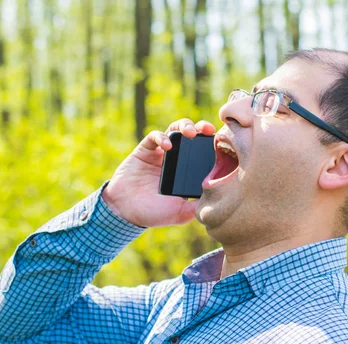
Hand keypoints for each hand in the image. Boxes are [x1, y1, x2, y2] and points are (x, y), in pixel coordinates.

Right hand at [102, 119, 216, 227]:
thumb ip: (197, 206)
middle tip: (208, 130)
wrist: (125, 212)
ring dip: (184, 126)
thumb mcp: (181, 213)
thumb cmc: (153, 213)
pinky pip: (154, 136)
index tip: (222, 141)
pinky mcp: (145, 150)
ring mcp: (161, 152)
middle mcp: (176, 158)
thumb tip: (219, 201)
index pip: (204, 151)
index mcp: (187, 171)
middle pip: (192, 135)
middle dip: (201, 128)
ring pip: (175, 129)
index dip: (213, 144)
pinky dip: (162, 137)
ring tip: (190, 132)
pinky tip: (167, 145)